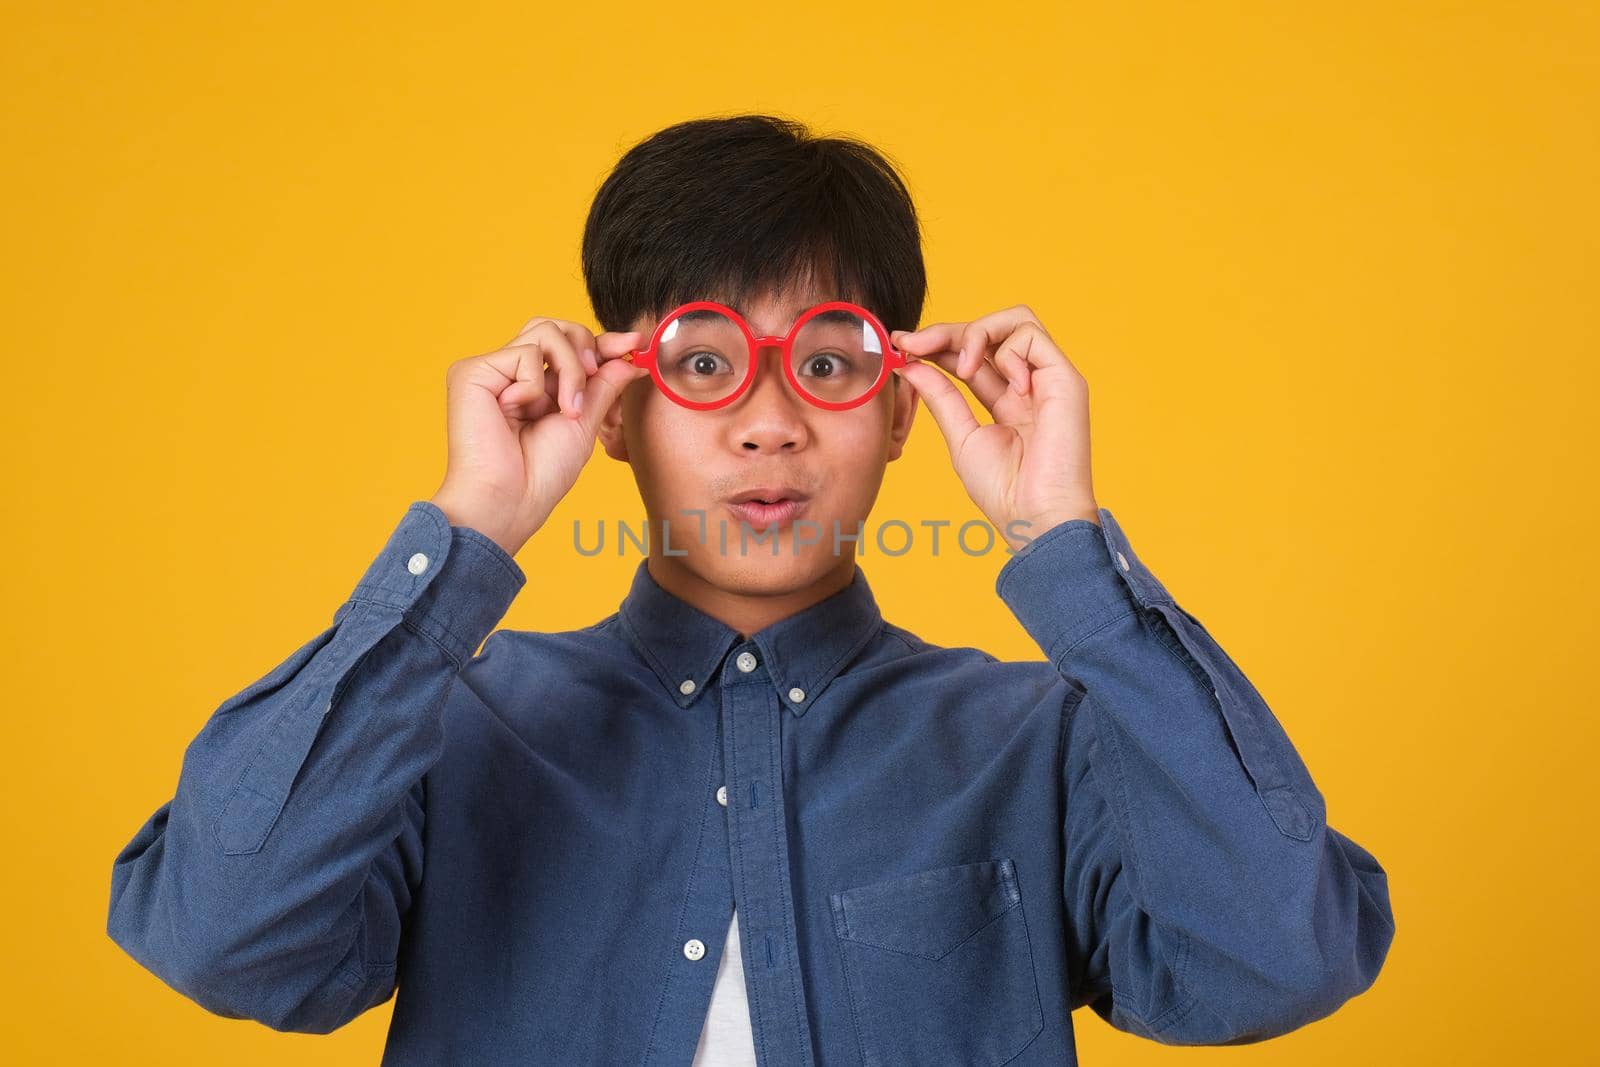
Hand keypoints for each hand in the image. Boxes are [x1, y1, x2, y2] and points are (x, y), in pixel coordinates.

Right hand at [429, 314, 649, 556]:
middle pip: (557, 327)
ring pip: (545, 330)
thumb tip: (631, 358)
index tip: (636, 345)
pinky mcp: (472, 371)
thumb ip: (603, 386)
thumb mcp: (585, 423)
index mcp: (536, 386)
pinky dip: (536, 383)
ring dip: (569, 370)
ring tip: (568, 408)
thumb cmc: (542, 474)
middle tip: (593, 380)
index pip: (571, 347)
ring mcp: (492, 370)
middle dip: (587, 349)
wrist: (511, 500)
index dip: (604, 342)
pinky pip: (524, 352)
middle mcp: (512, 373)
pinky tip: (523, 412)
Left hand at [890, 305, 1099, 552]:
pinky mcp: (1065, 378)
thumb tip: (910, 364)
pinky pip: (1032, 336)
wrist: (1034, 516)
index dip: (935, 345)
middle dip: (944, 332)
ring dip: (977, 333)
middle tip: (912, 343)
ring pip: (1014, 320)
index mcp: (1004, 400)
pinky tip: (1006, 384)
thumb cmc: (1004, 489)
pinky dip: (1009, 351)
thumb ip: (941, 397)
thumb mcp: (961, 436)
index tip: (901, 346)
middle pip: (987, 332)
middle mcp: (1027, 384)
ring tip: (962, 365)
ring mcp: (1047, 378)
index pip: (968, 356)